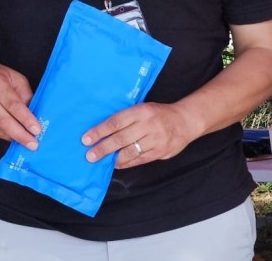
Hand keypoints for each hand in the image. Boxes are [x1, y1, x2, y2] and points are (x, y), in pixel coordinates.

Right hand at [0, 57, 39, 148]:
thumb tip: (34, 113)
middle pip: (3, 120)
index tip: (36, 130)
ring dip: (12, 137)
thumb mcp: (15, 77)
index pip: (13, 105)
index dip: (26, 119)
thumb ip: (25, 94)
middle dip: (20, 135)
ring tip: (26, 142)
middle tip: (33, 144)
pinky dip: (3, 135)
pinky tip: (13, 137)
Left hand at [82, 102, 196, 169]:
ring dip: (113, 158)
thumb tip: (102, 132)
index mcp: (142, 111)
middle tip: (90, 155)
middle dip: (103, 148)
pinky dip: (126, 163)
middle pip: (121, 139)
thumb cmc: (159, 114)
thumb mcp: (144, 109)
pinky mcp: (160, 152)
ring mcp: (156, 139)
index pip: (116, 122)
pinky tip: (117, 164)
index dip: (99, 131)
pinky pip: (139, 160)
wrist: (185, 121)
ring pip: (129, 152)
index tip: (86, 139)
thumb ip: (127, 118)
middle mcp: (149, 125)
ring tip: (102, 161)